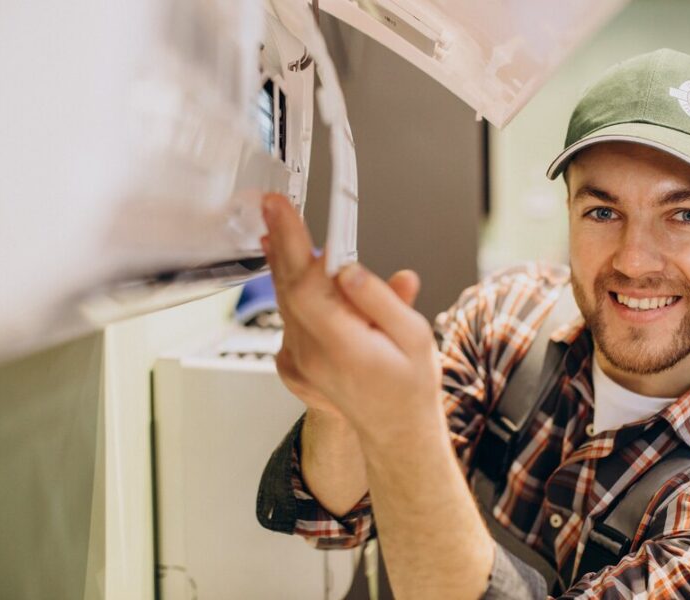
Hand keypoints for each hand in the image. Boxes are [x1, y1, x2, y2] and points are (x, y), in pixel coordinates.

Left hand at [261, 193, 443, 441]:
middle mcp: (312, 354)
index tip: (281, 210)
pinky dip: (289, 290)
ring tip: (282, 230)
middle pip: (287, 287)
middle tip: (274, 207)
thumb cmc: (409, 384)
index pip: (306, 284)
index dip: (291, 242)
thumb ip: (381, 299)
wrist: (395, 428)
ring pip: (284, 300)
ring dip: (283, 263)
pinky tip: (295, 273)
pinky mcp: (294, 362)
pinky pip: (287, 317)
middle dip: (281, 241)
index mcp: (343, 346)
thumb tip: (349, 270)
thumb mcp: (414, 337)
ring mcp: (299, 360)